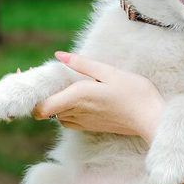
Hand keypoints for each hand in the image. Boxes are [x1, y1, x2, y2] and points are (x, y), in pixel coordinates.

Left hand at [33, 51, 164, 139]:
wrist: (151, 118)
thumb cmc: (134, 92)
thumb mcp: (109, 72)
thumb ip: (82, 64)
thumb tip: (58, 55)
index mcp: (78, 97)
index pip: (41, 108)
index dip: (31, 97)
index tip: (33, 82)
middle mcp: (77, 112)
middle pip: (45, 111)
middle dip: (42, 96)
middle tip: (47, 78)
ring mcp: (83, 122)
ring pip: (56, 116)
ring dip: (54, 103)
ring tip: (63, 86)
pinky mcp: (90, 127)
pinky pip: (69, 121)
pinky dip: (65, 110)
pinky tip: (77, 99)